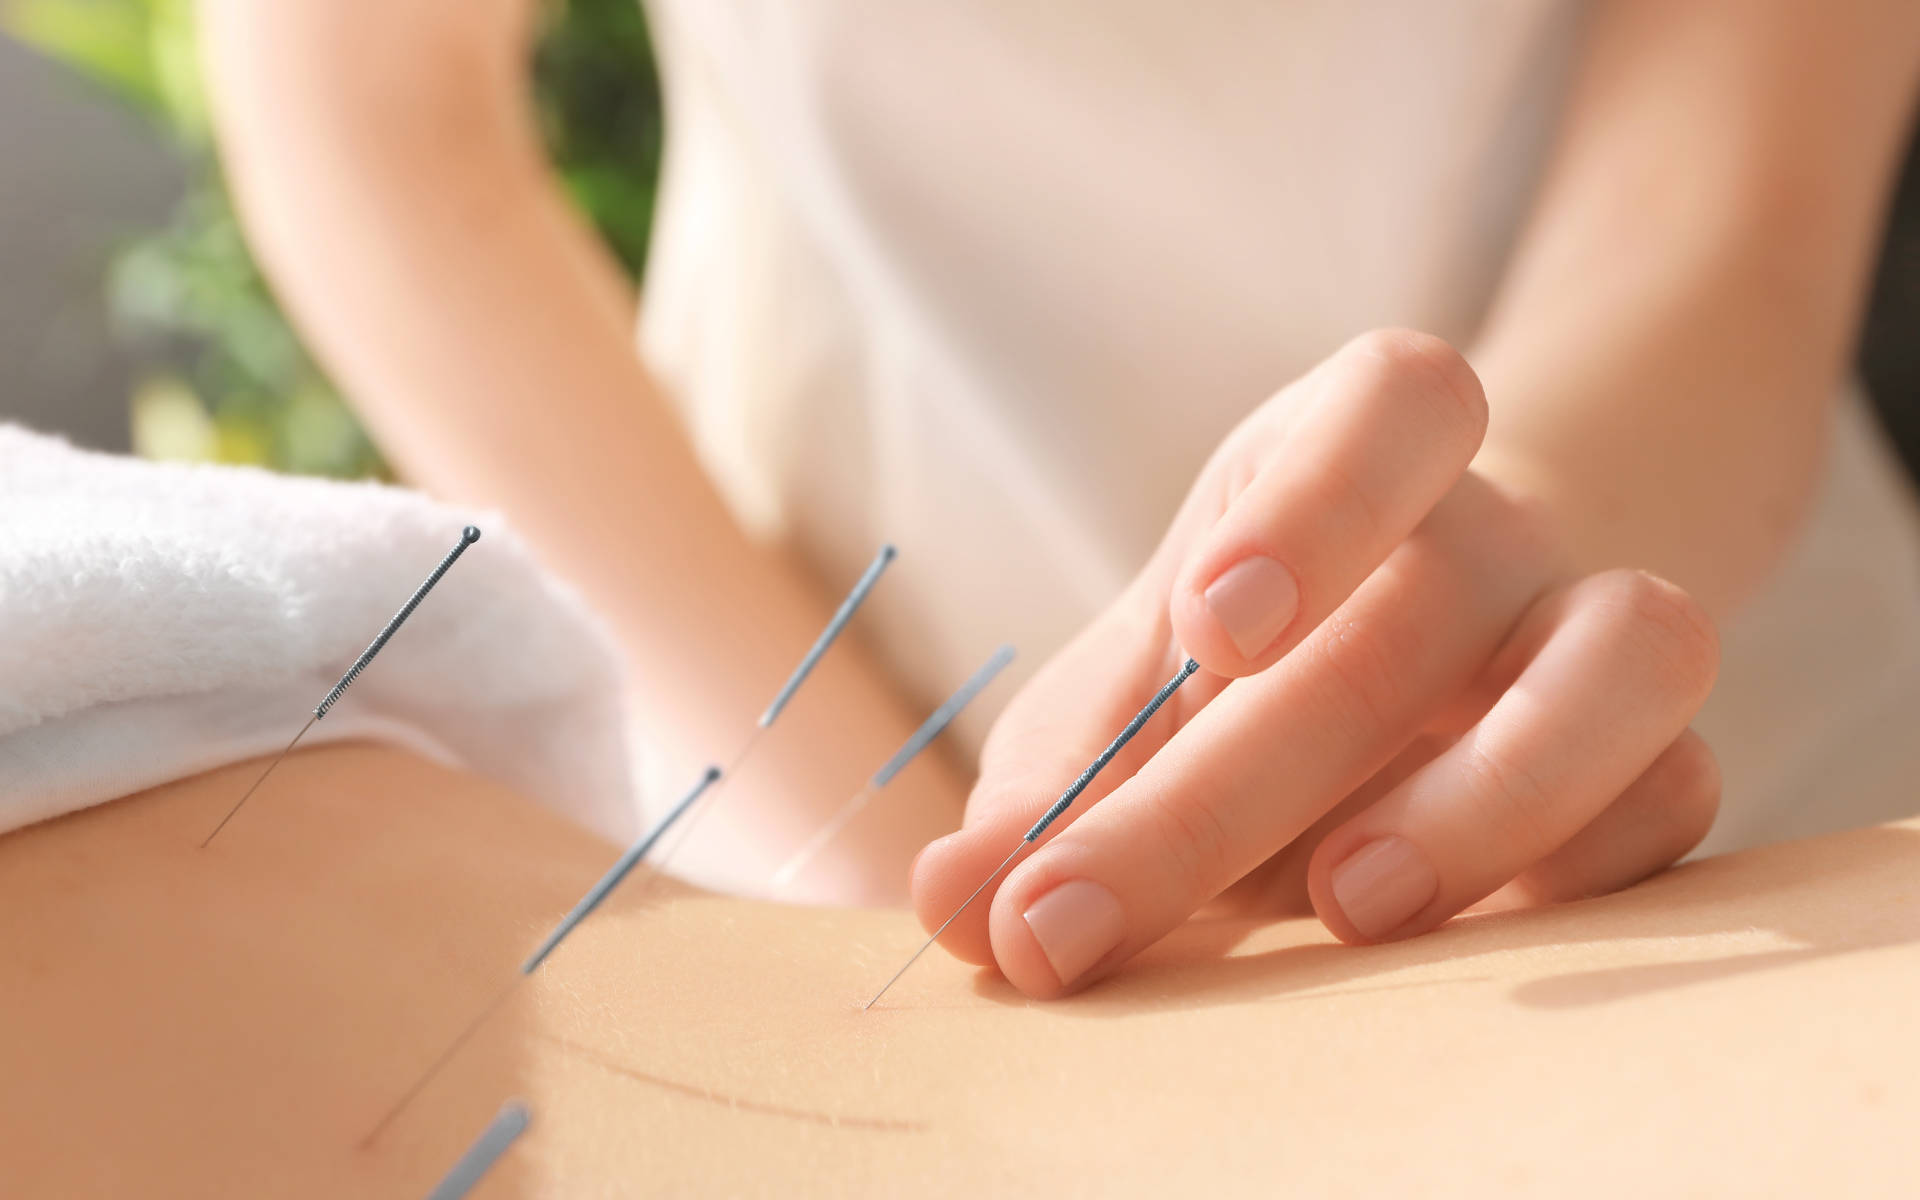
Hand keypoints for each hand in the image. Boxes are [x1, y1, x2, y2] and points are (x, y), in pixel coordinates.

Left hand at [911, 330, 1721, 997]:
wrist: (1423, 645)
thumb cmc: (1238, 669)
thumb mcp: (1126, 701)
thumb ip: (1050, 793)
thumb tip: (950, 902)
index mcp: (1350, 452)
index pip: (1399, 401)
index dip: (1319, 500)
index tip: (1208, 628)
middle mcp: (1490, 525)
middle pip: (1428, 599)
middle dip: (1237, 781)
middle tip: (1082, 913)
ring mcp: (1592, 627)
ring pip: (1629, 658)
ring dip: (1487, 797)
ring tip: (1345, 907)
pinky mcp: (1654, 750)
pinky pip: (1674, 791)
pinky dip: (1576, 869)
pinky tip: (1448, 943)